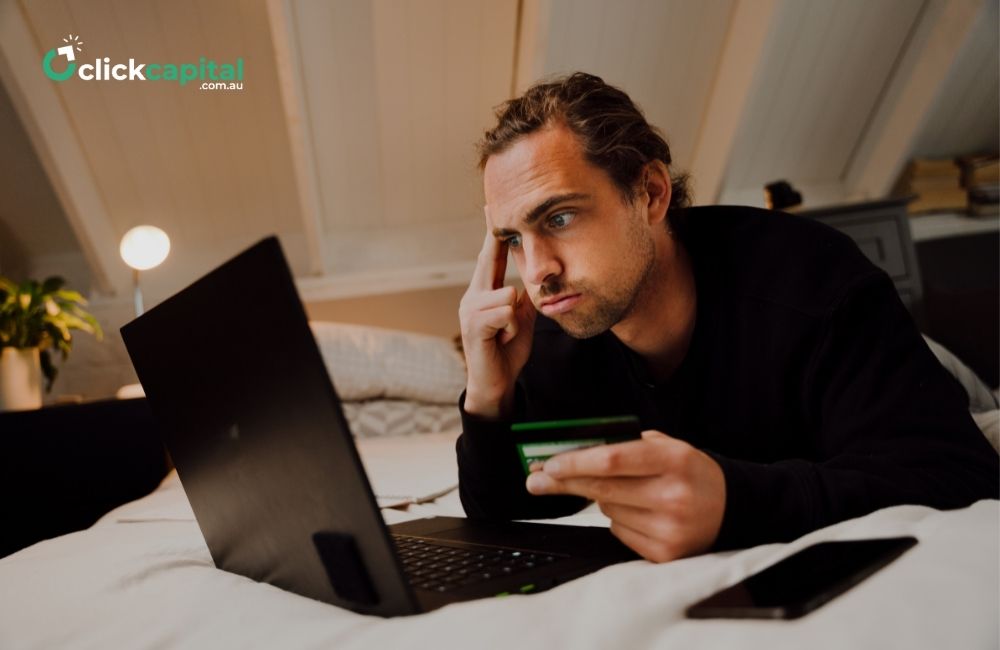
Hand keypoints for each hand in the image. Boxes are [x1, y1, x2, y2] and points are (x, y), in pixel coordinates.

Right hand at [459, 229, 536, 417]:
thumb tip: (533, 279)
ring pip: (507, 295)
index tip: (491, 208)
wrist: (496, 384)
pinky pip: (505, 312)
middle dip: (495, 241)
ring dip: (515, 319)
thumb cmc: (507, 352)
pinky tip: (502, 340)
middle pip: (487, 261)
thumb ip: (524, 299)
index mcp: (483, 293)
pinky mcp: (473, 325)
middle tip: (495, 217)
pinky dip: (511, 328)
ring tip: (507, 335)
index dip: (491, 234)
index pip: (488, 258)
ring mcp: (469, 310)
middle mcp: (471, 296)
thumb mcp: (522, 320)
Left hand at [525, 430, 725, 561]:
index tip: (549, 463)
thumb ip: (627, 445)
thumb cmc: (690, 472)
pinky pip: (619, 532)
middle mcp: (673, 495)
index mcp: (674, 460)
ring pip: (608, 511)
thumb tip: (574, 451)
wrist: (730, 509)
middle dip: (564, 483)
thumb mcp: (668, 447)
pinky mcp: (664, 553)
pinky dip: (619, 520)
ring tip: (629, 493)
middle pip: (602, 488)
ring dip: (603, 499)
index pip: (613, 459)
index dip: (576, 462)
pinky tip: (640, 513)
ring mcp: (670, 528)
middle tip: (537, 480)